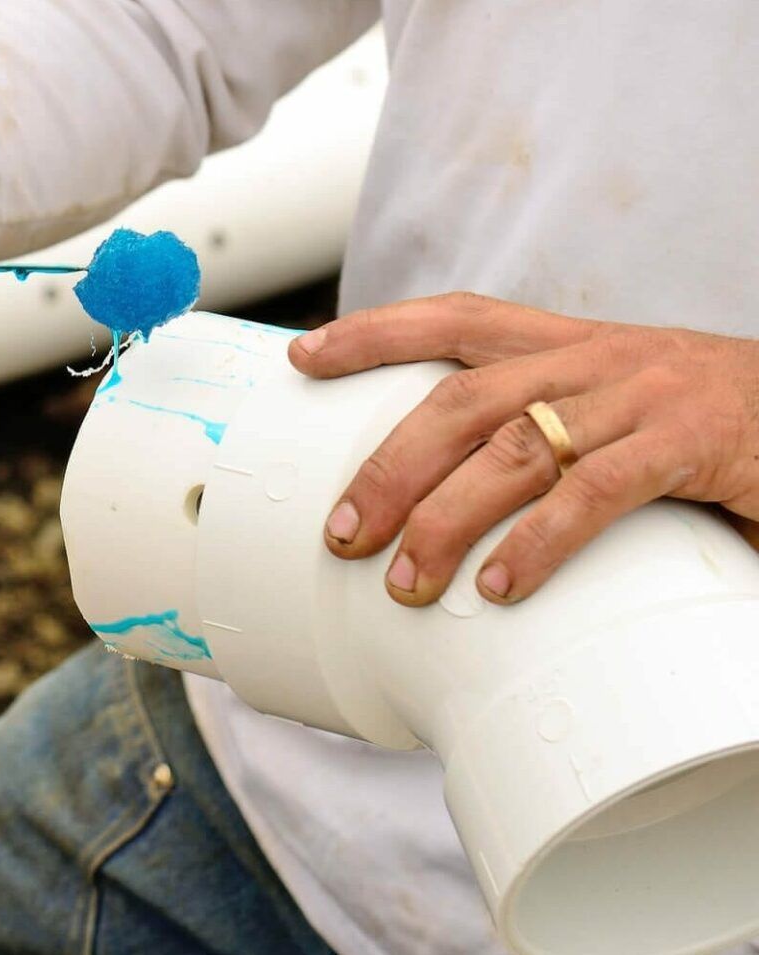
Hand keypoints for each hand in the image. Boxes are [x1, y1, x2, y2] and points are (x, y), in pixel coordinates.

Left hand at [288, 292, 758, 604]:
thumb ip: (551, 441)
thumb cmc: (720, 431)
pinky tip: (502, 587)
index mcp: (577, 347)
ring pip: (516, 448)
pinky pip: (596, 491)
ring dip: (446, 518)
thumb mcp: (626, 415)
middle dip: (390, 466)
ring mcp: (646, 399)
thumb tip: (448, 498)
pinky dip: (540, 542)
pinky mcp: (694, 444)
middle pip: (462, 400)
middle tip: (342, 533)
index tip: (304, 355)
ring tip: (406, 581)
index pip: (460, 318)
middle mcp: (600, 361)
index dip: (376, 331)